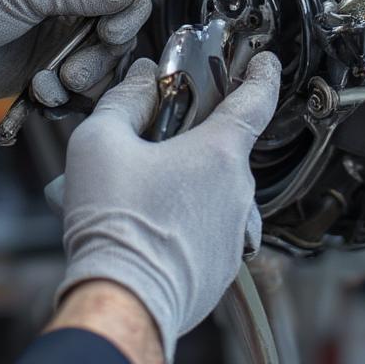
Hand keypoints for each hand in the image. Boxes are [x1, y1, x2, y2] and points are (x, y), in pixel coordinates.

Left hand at [0, 0, 150, 104]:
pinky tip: (44, 91)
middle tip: (100, 46)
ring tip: (60, 78)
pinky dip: (70, 94)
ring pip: (104, 53)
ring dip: (90, 70)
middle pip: (118, 12)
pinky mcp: (48, 67)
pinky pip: (81, 84)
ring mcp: (57, 32)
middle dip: (111, 37)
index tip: (118, 13)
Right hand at [55, 53, 280, 362]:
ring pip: (215, 190)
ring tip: (141, 194)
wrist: (122, 302)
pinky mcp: (222, 266)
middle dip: (191, 139)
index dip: (261, 74)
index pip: (256, 99)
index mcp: (219, 152)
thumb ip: (124, 99)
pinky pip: (211, 228)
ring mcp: (234, 231)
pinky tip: (151, 226)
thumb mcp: (100, 141)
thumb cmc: (115, 225)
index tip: (264, 62)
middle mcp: (238, 190)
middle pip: (222, 147)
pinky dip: (187, 221)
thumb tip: (141, 78)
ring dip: (187, 184)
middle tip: (151, 142)